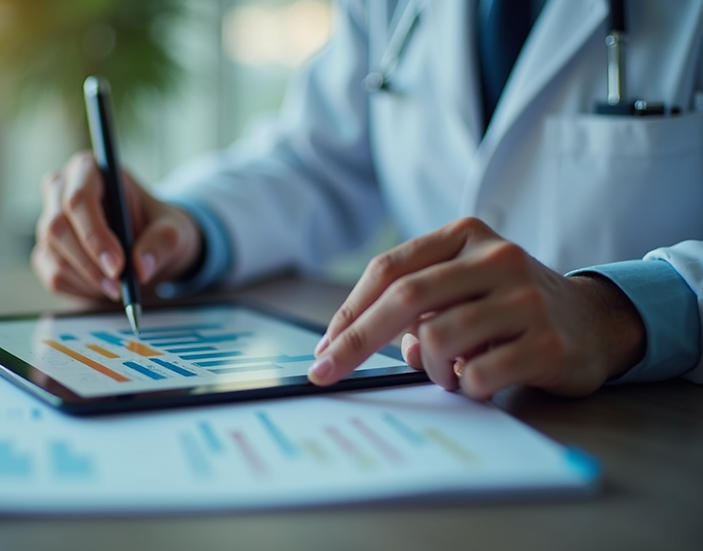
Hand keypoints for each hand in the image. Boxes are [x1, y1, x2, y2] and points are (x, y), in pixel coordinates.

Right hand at [32, 152, 202, 299]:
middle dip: (89, 263)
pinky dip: (79, 289)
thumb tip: (141, 268)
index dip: (95, 235)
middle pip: (57, 227)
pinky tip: (102, 287)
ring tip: (117, 288)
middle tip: (118, 287)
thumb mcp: (172, 231)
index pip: (79, 199)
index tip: (118, 265)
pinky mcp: (46, 250)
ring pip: (54, 254)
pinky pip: (53, 275)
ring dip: (87, 279)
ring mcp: (48, 220)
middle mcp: (61, 189)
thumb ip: (161, 244)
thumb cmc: (157, 226)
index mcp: (89, 170)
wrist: (148, 244)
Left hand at [309, 217, 645, 398]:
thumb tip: (366, 341)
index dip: (349, 312)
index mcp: (466, 235)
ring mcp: (525, 298)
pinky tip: (481, 380)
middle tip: (327, 373)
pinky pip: (479, 374)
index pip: (389, 270)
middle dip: (356, 342)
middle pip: (403, 299)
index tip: (323, 347)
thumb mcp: (462, 287)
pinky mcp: (547, 341)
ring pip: (438, 340)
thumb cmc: (509, 306)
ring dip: (431, 369)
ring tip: (452, 372)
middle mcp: (496, 258)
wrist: (595, 322)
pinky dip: (467, 386)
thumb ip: (415, 305)